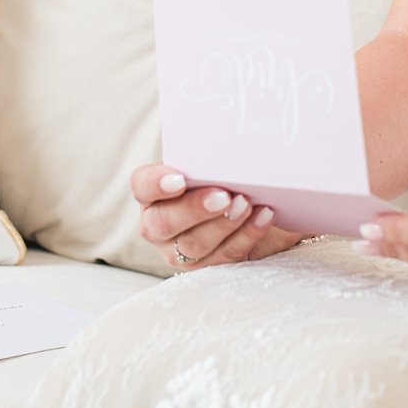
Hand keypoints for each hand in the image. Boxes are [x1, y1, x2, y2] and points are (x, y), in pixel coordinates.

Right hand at [131, 162, 307, 271]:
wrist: (259, 203)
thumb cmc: (226, 176)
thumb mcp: (215, 164)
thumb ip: (211, 157)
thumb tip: (227, 140)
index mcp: (153, 193)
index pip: (142, 186)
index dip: (156, 184)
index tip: (180, 179)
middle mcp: (159, 225)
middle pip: (164, 222)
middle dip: (195, 209)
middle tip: (223, 195)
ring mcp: (181, 250)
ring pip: (194, 244)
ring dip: (223, 224)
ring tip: (246, 204)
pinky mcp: (210, 266)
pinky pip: (226, 256)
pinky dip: (247, 235)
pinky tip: (264, 216)